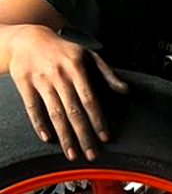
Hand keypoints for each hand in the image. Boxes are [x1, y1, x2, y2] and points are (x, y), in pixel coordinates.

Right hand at [8, 24, 128, 159]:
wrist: (28, 37)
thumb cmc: (64, 51)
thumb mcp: (88, 56)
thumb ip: (108, 74)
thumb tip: (126, 90)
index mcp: (76, 68)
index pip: (90, 100)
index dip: (98, 120)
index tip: (105, 138)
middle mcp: (58, 74)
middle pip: (74, 111)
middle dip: (83, 136)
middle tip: (91, 155)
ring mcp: (40, 79)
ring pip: (55, 113)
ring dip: (65, 136)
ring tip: (72, 154)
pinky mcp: (23, 82)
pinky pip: (32, 107)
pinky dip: (39, 124)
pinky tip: (47, 139)